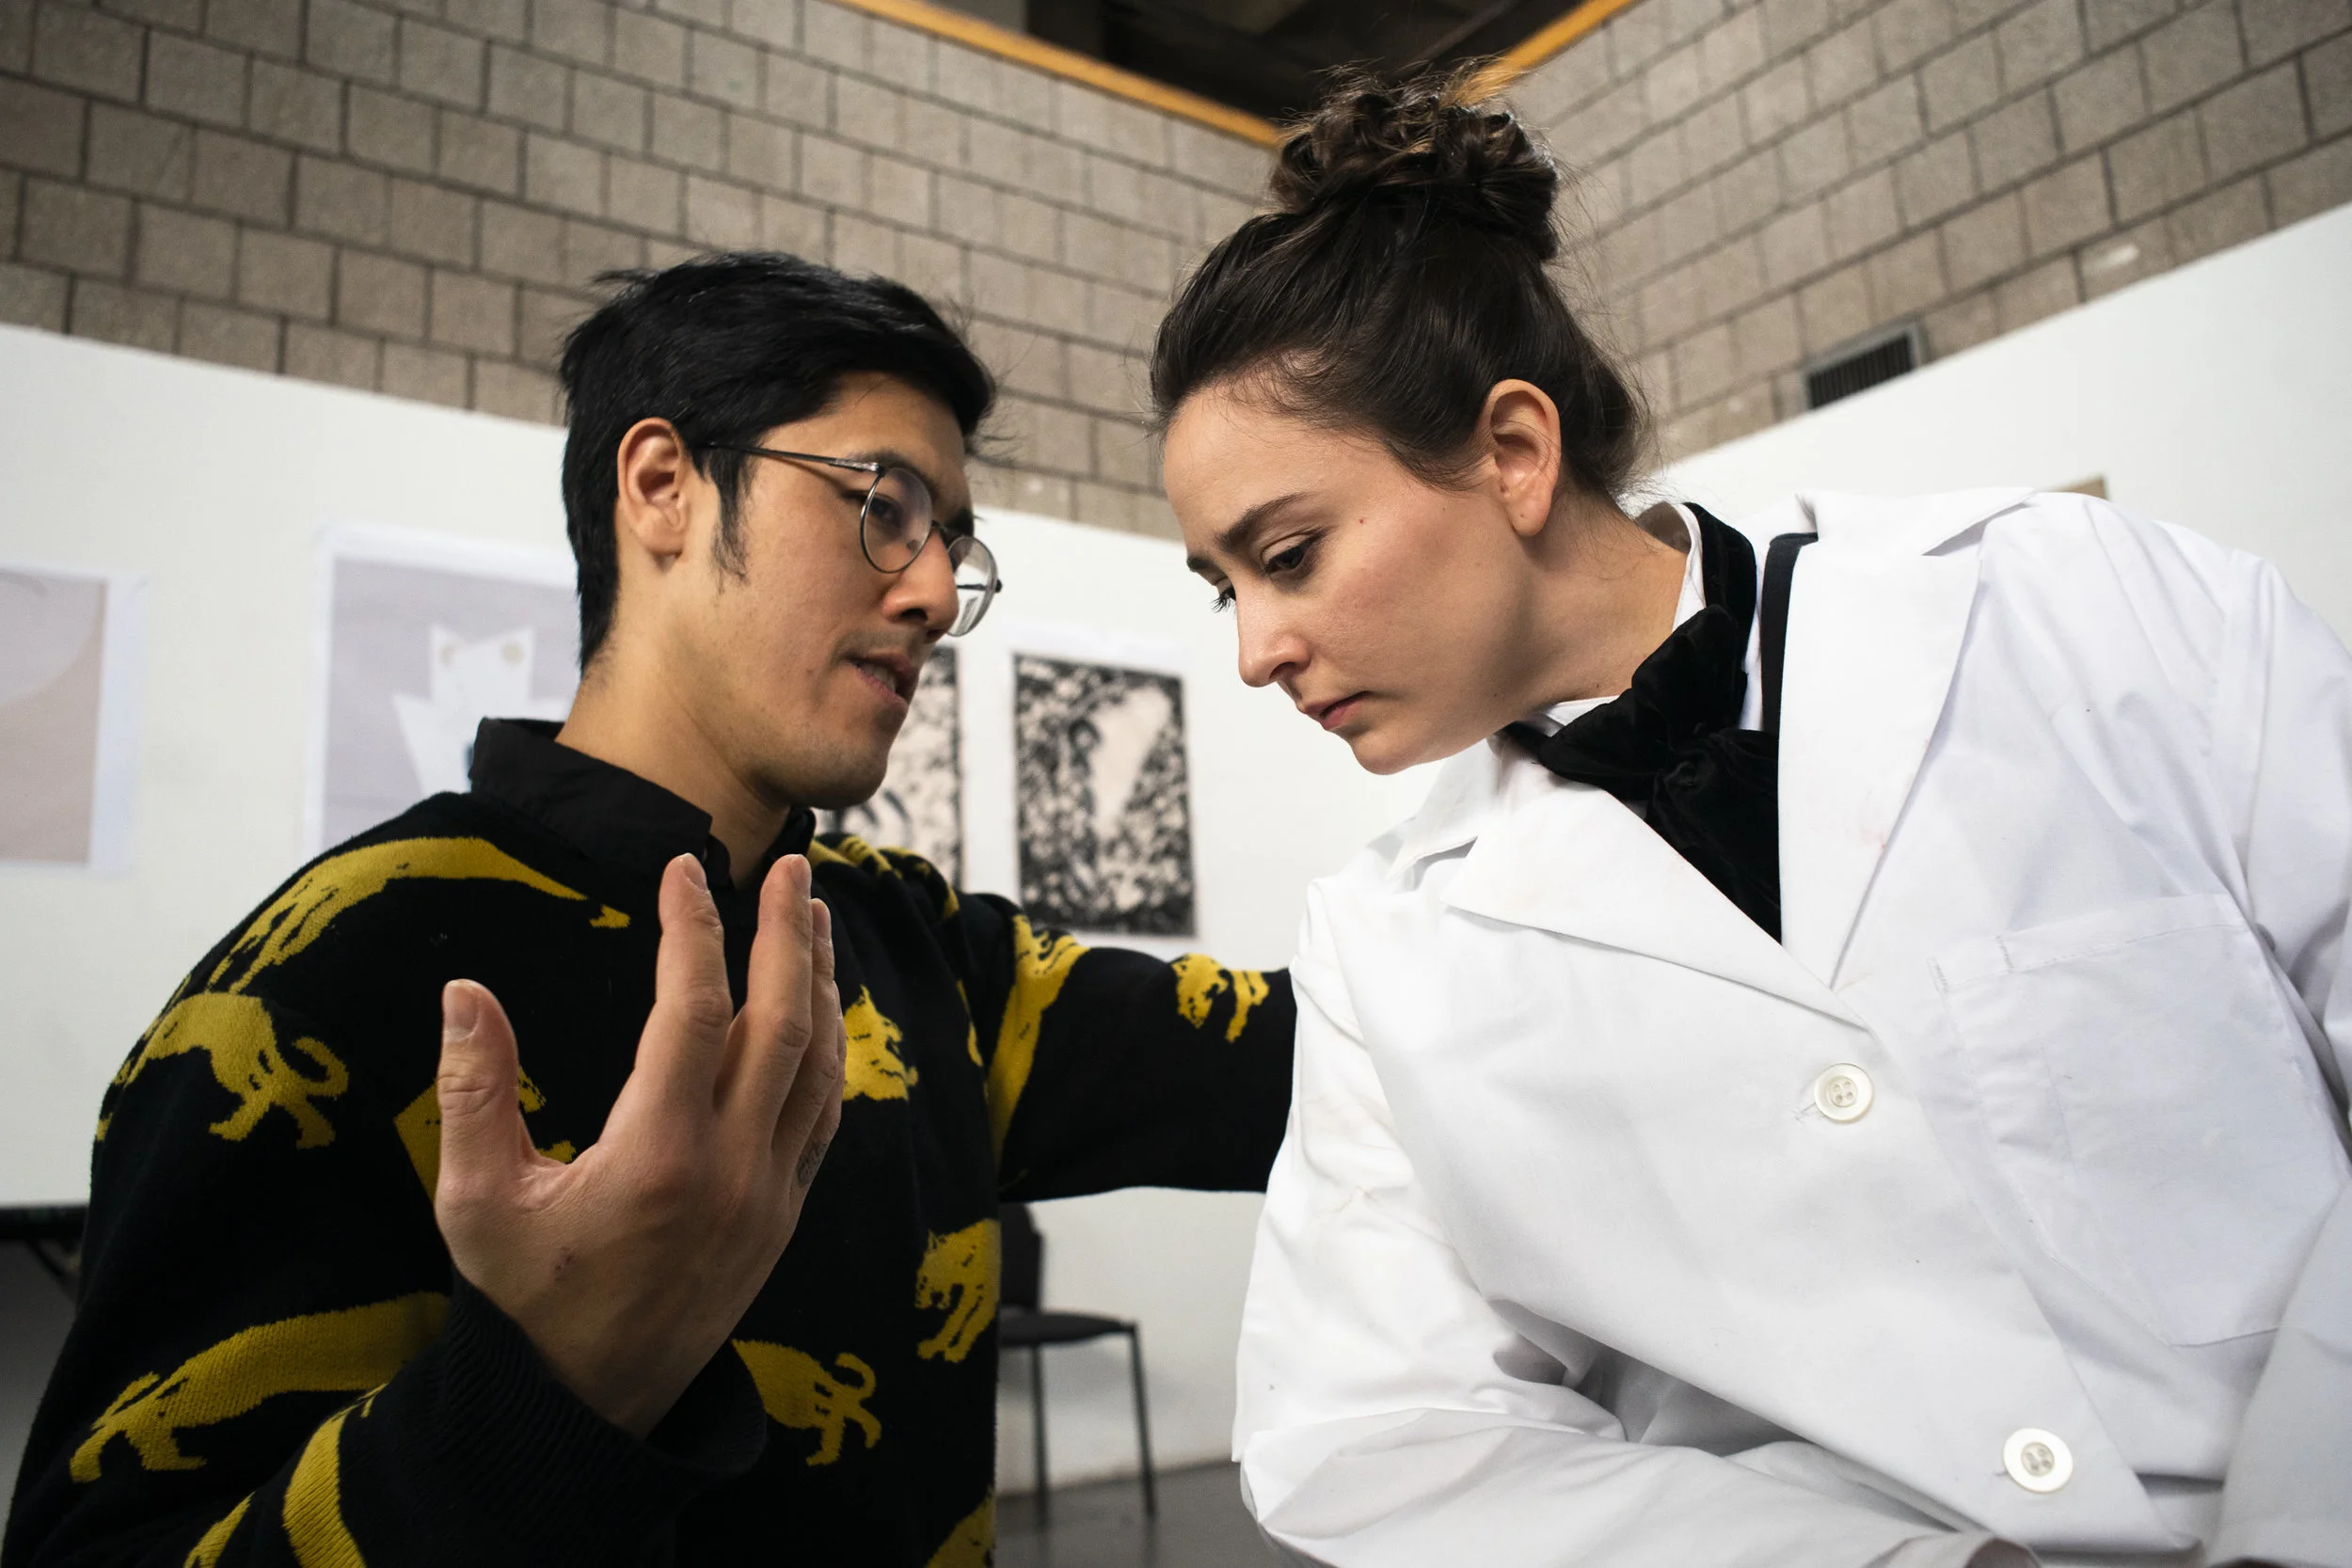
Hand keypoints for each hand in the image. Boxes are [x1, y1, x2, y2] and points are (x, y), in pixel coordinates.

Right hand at [432, 852, 845, 1436]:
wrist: (587, 1409)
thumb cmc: (525, 1305)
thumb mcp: (476, 1204)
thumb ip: (474, 1093)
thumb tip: (463, 992)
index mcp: (657, 1157)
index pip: (690, 1012)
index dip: (691, 930)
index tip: (681, 868)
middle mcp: (731, 1170)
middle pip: (781, 1026)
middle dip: (788, 935)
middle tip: (789, 863)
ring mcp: (769, 1195)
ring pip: (818, 1067)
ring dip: (819, 984)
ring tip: (812, 915)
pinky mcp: (784, 1216)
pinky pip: (824, 1116)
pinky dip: (829, 1051)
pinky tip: (820, 1012)